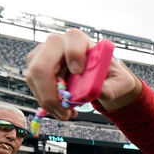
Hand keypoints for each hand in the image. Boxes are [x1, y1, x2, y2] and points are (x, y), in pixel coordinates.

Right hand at [25, 29, 141, 118]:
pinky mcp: (35, 67)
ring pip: (34, 79)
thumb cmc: (108, 76)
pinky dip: (47, 102)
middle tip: (65, 112)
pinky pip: (34, 86)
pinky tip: (61, 109)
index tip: (79, 72)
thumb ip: (110, 88)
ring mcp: (42, 54)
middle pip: (41, 66)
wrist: (99, 78)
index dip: (74, 55)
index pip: (72, 39)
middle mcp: (56, 43)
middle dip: (50, 94)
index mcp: (79, 40)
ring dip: (48, 102)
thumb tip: (99, 92)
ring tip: (67, 114)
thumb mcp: (118, 83)